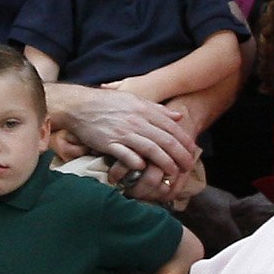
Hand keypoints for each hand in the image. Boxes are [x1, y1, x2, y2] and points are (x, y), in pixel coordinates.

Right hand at [51, 88, 199, 198]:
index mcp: (144, 110)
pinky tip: (144, 169)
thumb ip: (158, 109)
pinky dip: (136, 162)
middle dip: (180, 155)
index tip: (193, 151)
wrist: (80, 105)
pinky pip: (126, 155)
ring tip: (173, 173)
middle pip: (165, 140)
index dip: (184, 141)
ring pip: (150, 149)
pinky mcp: (108, 143)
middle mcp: (136, 121)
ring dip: (164, 163)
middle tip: (188, 166)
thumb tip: (179, 116)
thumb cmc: (108, 103)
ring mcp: (122, 133)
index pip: (171, 128)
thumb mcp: (135, 100)